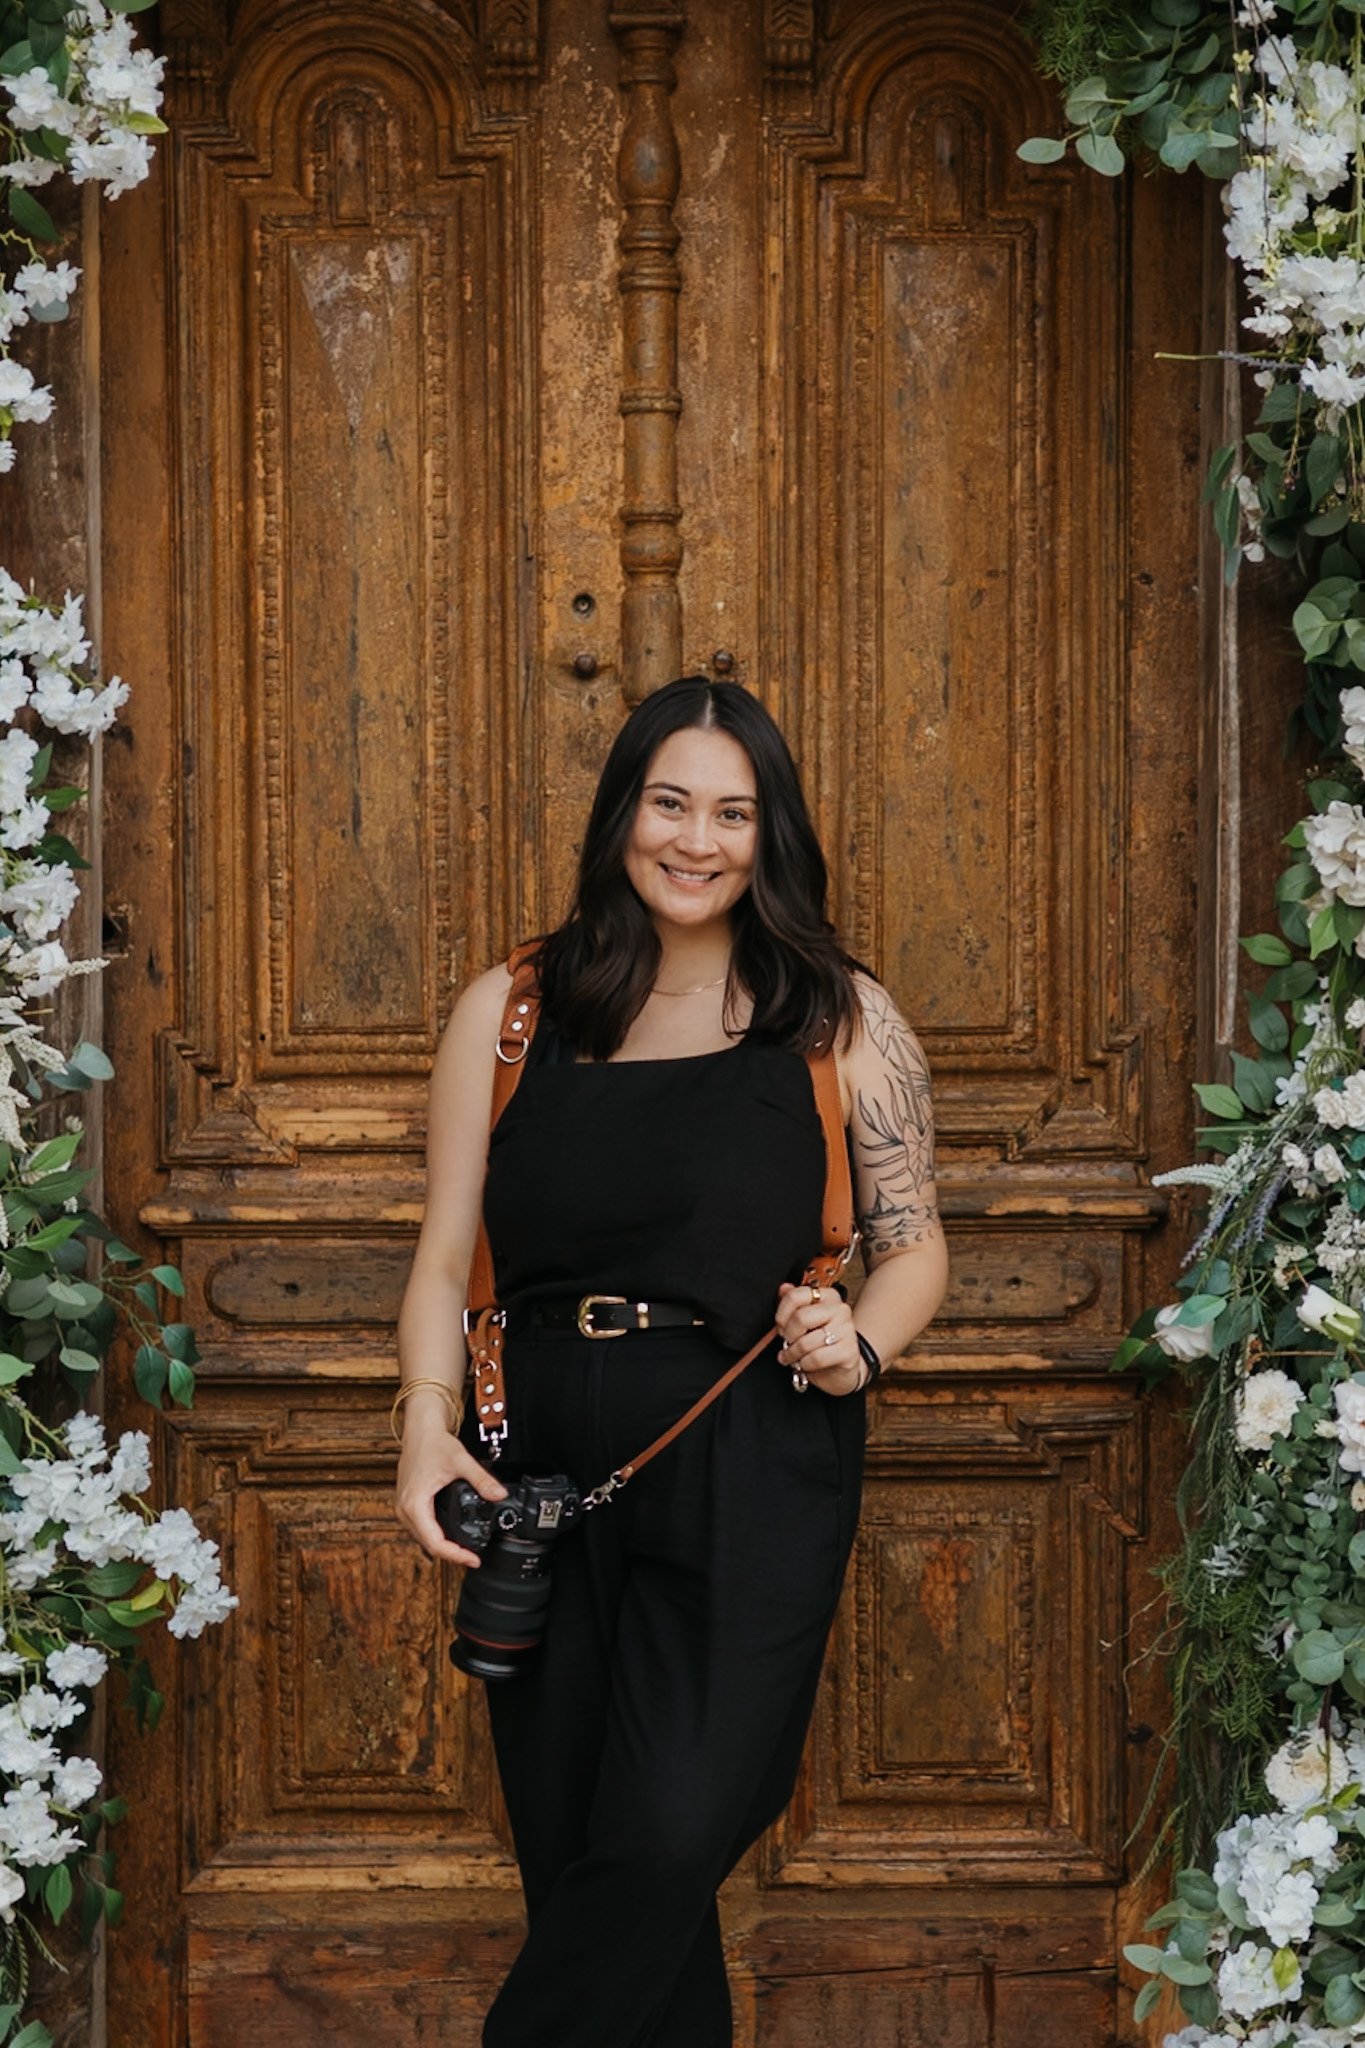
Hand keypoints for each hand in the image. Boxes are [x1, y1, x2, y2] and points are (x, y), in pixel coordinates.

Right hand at [395, 1398, 508, 1567]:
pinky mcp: (407, 1505)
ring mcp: (403, 1508)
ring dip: (442, 1547)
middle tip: (473, 1558)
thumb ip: (482, 1480)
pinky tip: (449, 1537)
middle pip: (428, 1545)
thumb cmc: (433, 1444)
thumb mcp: (461, 1461)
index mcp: (415, 1503)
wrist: (419, 1431)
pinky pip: (420, 1529)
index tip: (473, 1559)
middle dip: (451, 1554)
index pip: (435, 1542)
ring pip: (423, 1539)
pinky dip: (435, 1536)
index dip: (455, 1555)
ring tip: (464, 1551)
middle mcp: (405, 1509)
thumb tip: (500, 1495)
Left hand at [775, 1281, 863, 1394]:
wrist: (842, 1366)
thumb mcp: (805, 1321)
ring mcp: (846, 1329)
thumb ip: (794, 1303)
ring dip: (793, 1355)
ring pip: (806, 1342)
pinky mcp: (848, 1351)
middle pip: (800, 1318)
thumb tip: (783, 1288)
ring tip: (792, 1358)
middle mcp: (839, 1309)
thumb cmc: (821, 1341)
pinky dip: (805, 1365)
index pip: (796, 1296)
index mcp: (827, 1296)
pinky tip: (805, 1364)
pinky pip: (816, 1358)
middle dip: (788, 1336)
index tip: (780, 1326)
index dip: (781, 1314)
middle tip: (787, 1344)